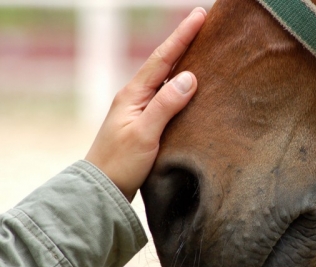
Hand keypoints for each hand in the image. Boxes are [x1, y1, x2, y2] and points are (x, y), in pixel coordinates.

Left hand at [85, 7, 206, 200]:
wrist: (102, 189)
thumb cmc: (120, 163)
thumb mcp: (144, 134)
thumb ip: (166, 105)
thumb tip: (190, 77)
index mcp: (133, 94)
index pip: (162, 59)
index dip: (181, 36)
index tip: (199, 16)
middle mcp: (136, 97)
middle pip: (164, 63)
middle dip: (183, 42)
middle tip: (203, 24)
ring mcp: (140, 110)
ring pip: (166, 80)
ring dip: (183, 62)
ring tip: (202, 49)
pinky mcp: (146, 123)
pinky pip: (167, 97)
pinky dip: (180, 86)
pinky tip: (191, 86)